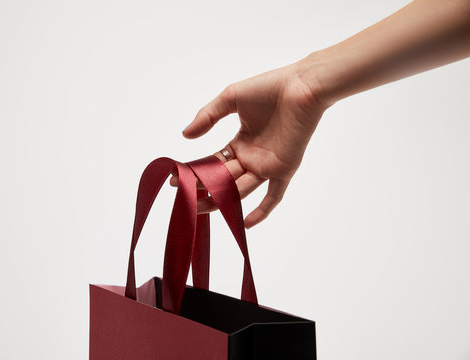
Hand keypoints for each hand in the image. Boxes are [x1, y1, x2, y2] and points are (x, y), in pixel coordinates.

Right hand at [177, 62, 328, 227]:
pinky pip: (274, 195)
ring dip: (223, 200)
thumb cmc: (269, 87)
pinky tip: (245, 224)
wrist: (302, 86)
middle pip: (224, 179)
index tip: (177, 179)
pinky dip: (263, 210)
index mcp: (240, 142)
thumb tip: (185, 135)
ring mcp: (268, 165)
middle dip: (204, 189)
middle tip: (185, 199)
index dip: (196, 171)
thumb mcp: (230, 99)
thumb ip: (208, 116)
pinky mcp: (284, 169)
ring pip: (242, 189)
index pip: (214, 163)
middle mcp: (252, 157)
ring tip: (200, 208)